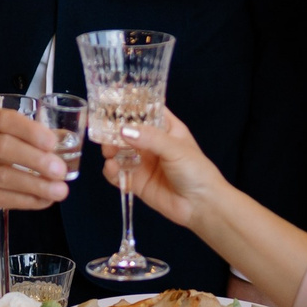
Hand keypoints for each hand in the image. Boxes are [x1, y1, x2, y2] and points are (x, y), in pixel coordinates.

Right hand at [0, 107, 70, 213]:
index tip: (53, 143)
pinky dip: (24, 200)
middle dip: (36, 160)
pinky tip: (42, 201)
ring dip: (35, 185)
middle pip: (4, 148)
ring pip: (2, 177)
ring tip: (59, 191)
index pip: (4, 120)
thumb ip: (18, 135)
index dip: (30, 131)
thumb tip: (63, 142)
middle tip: (61, 171)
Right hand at [98, 108, 227, 227]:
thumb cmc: (196, 171)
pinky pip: (118, 173)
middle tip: (105, 132)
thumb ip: (150, 138)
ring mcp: (143, 162)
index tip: (112, 101)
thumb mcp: (175, 148)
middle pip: (127, 131)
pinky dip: (111, 170)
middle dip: (113, 130)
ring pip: (119, 151)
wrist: (201, 206)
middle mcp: (152, 143)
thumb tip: (123, 130)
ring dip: (110, 149)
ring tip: (109, 151)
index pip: (146, 111)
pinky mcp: (136, 181)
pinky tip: (112, 168)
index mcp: (166, 129)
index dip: (130, 105)